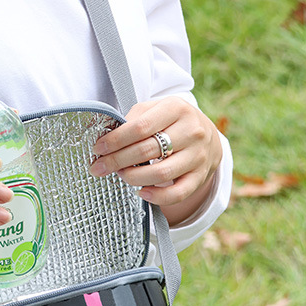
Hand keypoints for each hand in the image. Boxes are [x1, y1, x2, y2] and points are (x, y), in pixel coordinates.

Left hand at [90, 96, 221, 225]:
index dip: (115, 140)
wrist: (207, 135)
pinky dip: (157, 197)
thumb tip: (106, 138)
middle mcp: (191, 131)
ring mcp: (198, 155)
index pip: (140, 127)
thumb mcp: (155, 109)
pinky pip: (178, 193)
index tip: (98, 149)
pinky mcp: (200, 176)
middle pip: (147, 150)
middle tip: (99, 167)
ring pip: (161, 173)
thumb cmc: (171, 122)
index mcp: (176, 108)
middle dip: (117, 161)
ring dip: (134, 178)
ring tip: (121, 175)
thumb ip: (134, 119)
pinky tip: (142, 193)